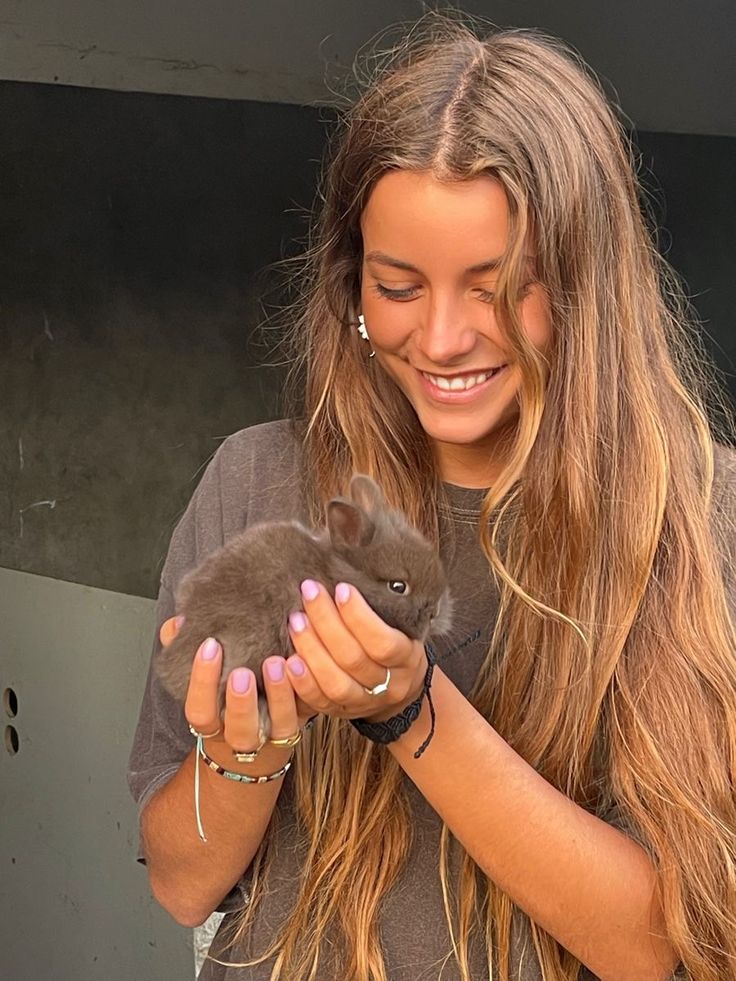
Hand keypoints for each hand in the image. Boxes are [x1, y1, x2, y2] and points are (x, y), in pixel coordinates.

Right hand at [159, 617, 312, 763]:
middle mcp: (244, 733)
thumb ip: (185, 649)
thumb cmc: (225, 693)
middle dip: (240, 703)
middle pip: (239, 730)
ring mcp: (276, 730)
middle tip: (242, 672)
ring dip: (278, 695)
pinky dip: (306, 688)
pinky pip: (307, 711)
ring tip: (275, 663)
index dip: (202, 682)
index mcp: (215, 722)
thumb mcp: (204, 673)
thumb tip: (177, 624)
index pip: (200, 711)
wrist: (262, 735)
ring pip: (279, 725)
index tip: (210, 645)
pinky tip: (301, 662)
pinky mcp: (303, 719)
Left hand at [283, 579, 426, 721]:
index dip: (359, 616)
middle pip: (353, 658)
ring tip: (295, 620)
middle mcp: (390, 685)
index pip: (383, 641)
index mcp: (407, 658)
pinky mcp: (341, 713)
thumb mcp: (402, 624)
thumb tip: (348, 567)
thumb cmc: (396, 642)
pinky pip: (319, 703)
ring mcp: (364, 703)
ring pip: (335, 683)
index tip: (340, 587)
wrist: (400, 689)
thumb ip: (383, 606)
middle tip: (309, 592)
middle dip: (326, 622)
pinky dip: (302, 682)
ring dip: (311, 649)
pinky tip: (287, 660)